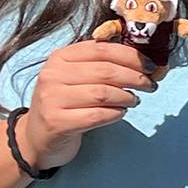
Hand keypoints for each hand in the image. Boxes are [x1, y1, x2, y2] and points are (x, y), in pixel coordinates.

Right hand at [15, 40, 155, 171]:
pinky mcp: (57, 122)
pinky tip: (120, 113)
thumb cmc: (65, 104)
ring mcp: (53, 99)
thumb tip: (142, 62)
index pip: (102, 49)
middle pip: (106, 71)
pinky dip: (115, 114)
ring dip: (127, 97)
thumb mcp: (75, 78)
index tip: (150, 66)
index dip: (131, 56)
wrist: (36, 137)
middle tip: (150, 85)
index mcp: (60, 57)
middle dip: (135, 77)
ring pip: (103, 94)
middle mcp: (53, 75)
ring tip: (134, 101)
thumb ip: (101, 66)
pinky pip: (97, 115)